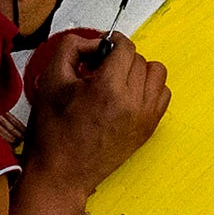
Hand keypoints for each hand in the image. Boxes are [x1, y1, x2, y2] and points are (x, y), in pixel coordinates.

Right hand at [22, 31, 169, 192]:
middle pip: (139, 59)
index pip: (125, 47)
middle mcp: (132, 102)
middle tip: (100, 69)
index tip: (101, 49)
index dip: (111, 43)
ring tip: (117, 81)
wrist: (61, 173)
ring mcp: (144, 117)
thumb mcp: (51, 80)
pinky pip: (162, 95)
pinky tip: (127, 96)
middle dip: (120, 58)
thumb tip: (93, 42)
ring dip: (138, 71)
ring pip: (156, 74)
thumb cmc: (53, 133)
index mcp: (108, 88)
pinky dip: (148, 90)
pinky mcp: (148, 129)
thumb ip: (71, 48)